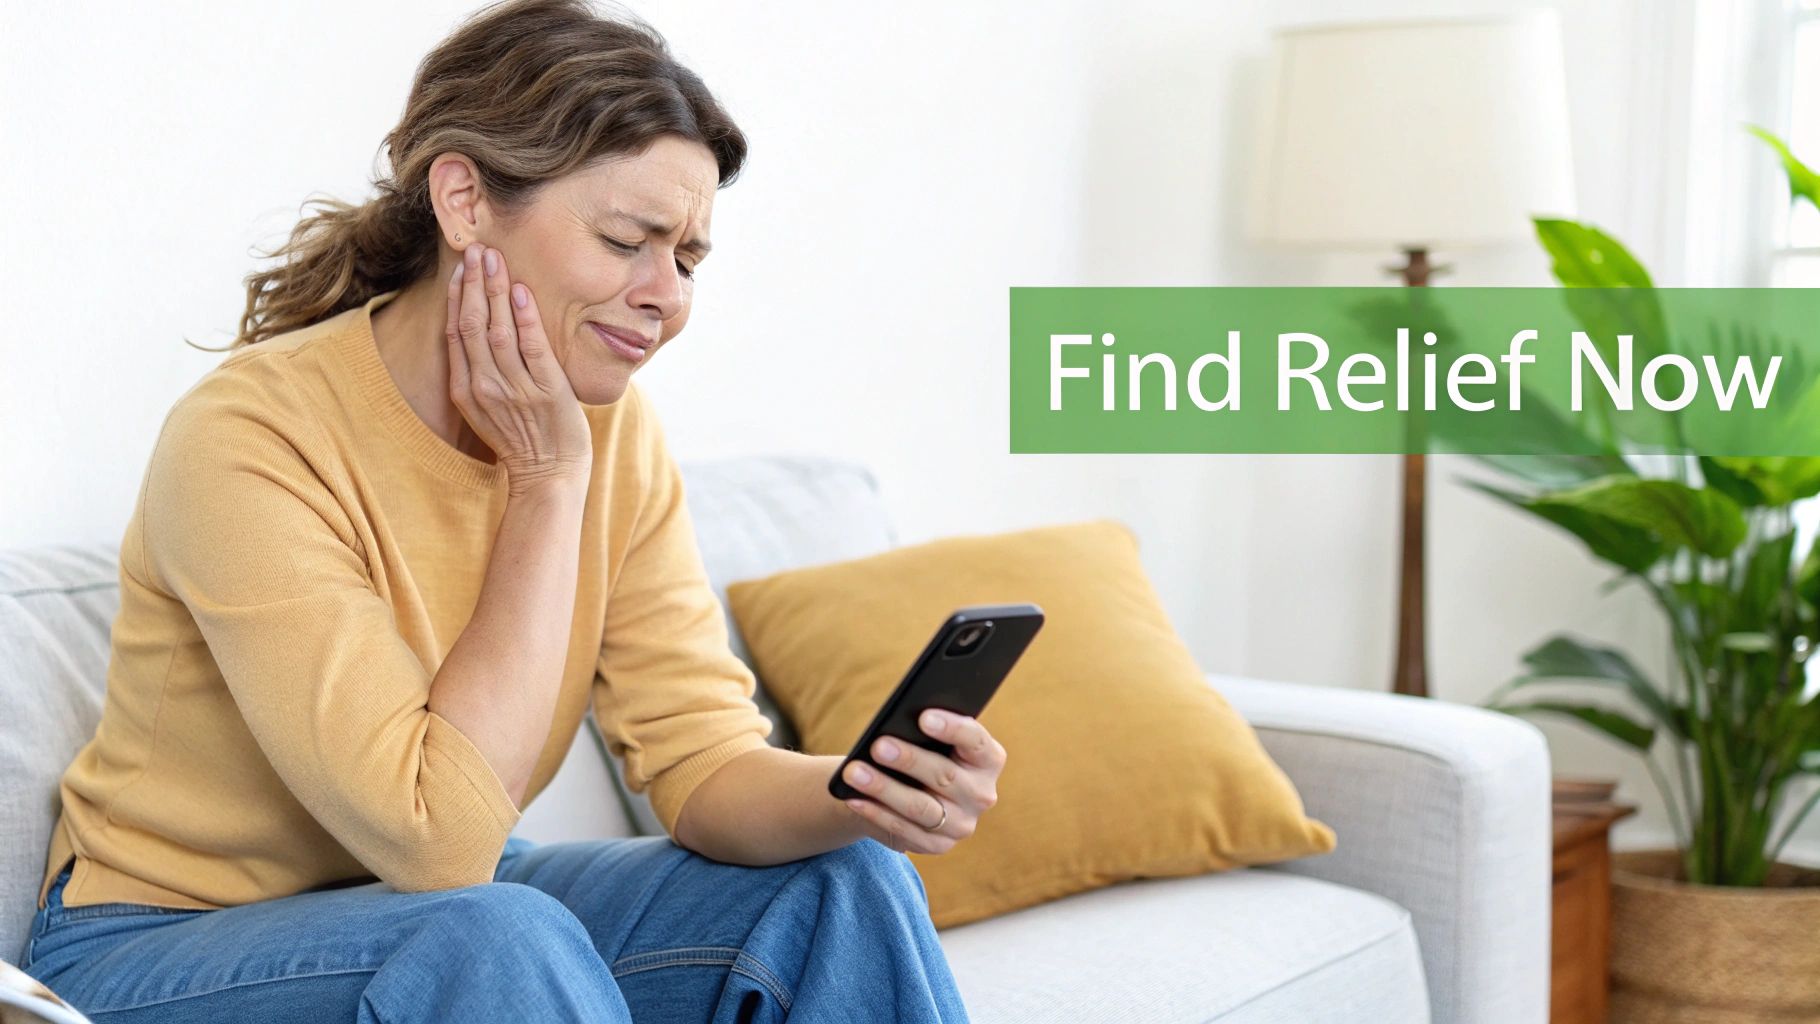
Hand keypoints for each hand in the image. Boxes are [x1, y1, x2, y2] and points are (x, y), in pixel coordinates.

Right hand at [446, 243, 592, 494]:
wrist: (549, 475)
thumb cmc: (523, 439)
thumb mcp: (487, 409)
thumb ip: (479, 374)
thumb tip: (478, 333)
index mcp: (466, 391)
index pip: (455, 334)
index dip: (456, 298)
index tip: (460, 270)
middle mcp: (485, 387)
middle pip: (472, 324)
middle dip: (472, 283)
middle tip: (476, 250)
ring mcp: (515, 389)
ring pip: (498, 329)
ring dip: (494, 290)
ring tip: (494, 259)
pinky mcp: (546, 390)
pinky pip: (532, 346)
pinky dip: (525, 316)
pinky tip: (520, 290)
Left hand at [838, 710, 1004, 854]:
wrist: (915, 790)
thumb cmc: (924, 750)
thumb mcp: (933, 739)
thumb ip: (925, 731)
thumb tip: (896, 723)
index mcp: (989, 759)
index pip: (975, 741)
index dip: (952, 728)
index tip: (923, 717)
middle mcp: (981, 794)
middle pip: (945, 776)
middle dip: (909, 760)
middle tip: (877, 745)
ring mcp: (963, 824)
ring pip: (922, 807)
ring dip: (885, 789)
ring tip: (854, 772)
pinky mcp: (939, 844)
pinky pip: (905, 830)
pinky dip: (876, 813)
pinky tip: (854, 799)